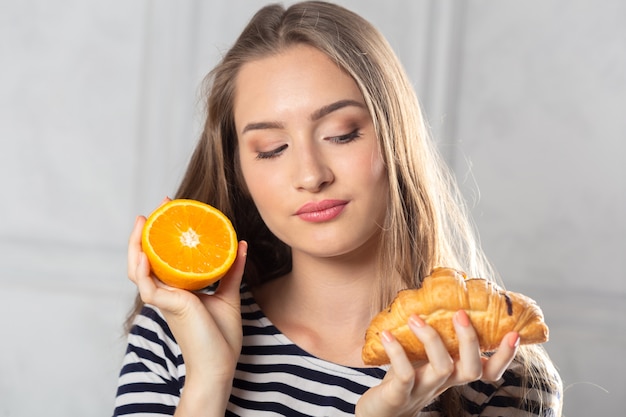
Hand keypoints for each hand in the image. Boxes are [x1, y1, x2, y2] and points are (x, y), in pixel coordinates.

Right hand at [127, 205, 246, 388]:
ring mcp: (165, 300)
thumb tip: (241, 243)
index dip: (162, 234)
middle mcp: (167, 292)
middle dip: (147, 231)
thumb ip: (231, 270)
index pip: (162, 257)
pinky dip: (143, 269)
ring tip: (142, 222)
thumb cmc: (221, 335)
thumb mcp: (228, 294)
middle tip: (160, 205)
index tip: (173, 209)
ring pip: (138, 270)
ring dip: (136, 245)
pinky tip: (145, 253)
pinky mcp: (168, 307)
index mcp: (177, 289)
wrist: (220, 364)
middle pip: (145, 258)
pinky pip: (148, 287)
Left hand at [356, 311, 518, 416]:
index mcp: (453, 373)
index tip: (515, 333)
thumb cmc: (403, 377)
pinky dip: (397, 352)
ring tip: (415, 317)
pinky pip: (405, 374)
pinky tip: (387, 334)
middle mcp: (444, 383)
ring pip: (442, 368)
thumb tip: (438, 291)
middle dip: (470, 341)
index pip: (488, 370)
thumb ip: (433, 334)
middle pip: (471, 369)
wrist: (378, 412)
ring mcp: (423, 390)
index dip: (504, 356)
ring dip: (431, 339)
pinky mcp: (400, 395)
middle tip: (461, 313)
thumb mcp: (421, 356)